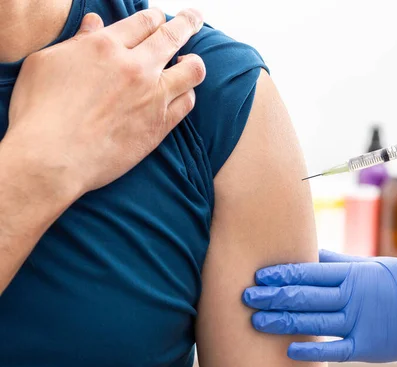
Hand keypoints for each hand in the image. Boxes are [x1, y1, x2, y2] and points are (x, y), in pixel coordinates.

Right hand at [4, 8, 205, 196]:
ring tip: (189, 61)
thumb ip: (77, 41)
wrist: (52, 158)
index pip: (144, 21)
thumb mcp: (47, 63)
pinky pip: (188, 102)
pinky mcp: (160, 125)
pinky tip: (180, 93)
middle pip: (173, 36)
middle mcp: (135, 67)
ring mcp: (152, 97)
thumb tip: (94, 24)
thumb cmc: (40, 110)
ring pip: (192, 70)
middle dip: (189, 22)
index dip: (155, 18)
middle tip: (195, 18)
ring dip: (193, 61)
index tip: (159, 19)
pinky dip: (187, 93)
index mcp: (105, 46)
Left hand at [243, 250, 396, 362]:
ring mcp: (360, 322)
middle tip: (245, 296)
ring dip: (281, 321)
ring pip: (313, 321)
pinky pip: (334, 349)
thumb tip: (313, 254)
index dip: (280, 274)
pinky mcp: (368, 347)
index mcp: (353, 273)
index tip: (257, 274)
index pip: (308, 272)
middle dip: (271, 296)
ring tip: (255, 320)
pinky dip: (310, 349)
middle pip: (304, 295)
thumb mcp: (374, 265)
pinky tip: (288, 349)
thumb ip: (341, 262)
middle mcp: (353, 296)